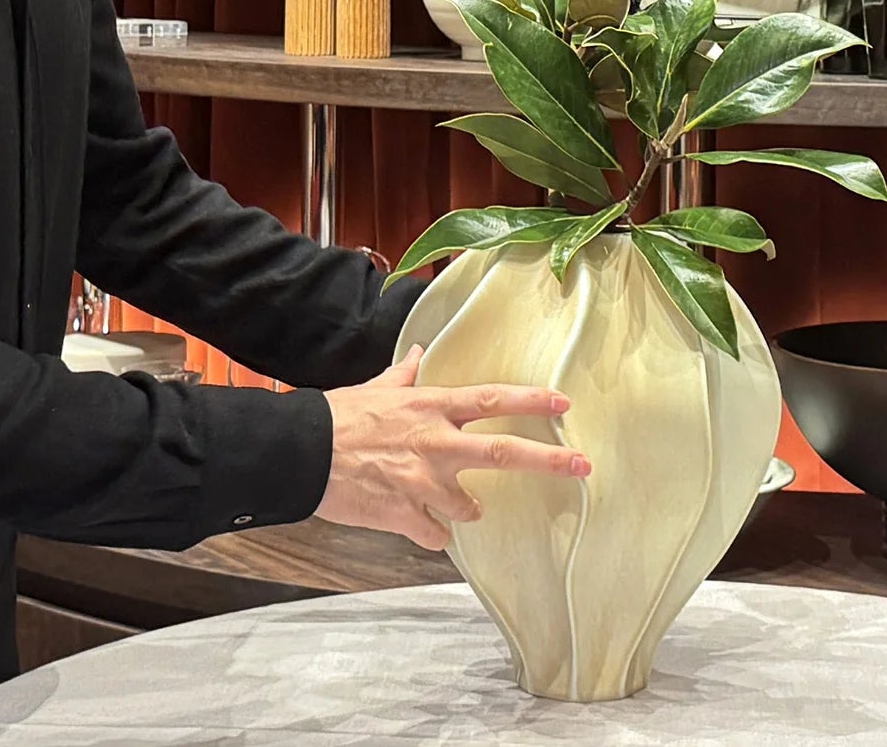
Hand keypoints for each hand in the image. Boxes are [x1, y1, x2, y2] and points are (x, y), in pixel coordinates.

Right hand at [315, 343, 590, 550]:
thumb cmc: (338, 416)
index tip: (562, 402)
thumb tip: (420, 351)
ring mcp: (423, 482)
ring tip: (457, 507)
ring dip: (466, 509)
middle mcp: (435, 443)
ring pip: (469, 507)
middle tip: (583, 467)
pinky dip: (430, 531)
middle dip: (549, 461)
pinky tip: (417, 523)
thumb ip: (403, 374)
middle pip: (503, 453)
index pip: (490, 399)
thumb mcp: (374, 388)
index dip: (529, 400)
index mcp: (429, 407)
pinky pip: (434, 535)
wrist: (303, 452)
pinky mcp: (406, 514)